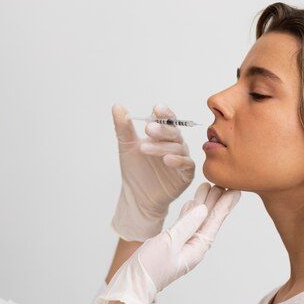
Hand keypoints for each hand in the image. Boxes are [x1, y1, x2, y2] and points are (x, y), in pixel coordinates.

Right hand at [98, 183, 240, 303]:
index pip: (214, 222)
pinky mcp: (171, 245)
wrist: (132, 284)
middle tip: (227, 182)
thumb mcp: (169, 243)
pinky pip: (184, 224)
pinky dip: (189, 213)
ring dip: (203, 204)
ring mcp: (182, 246)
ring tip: (210, 187)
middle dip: (217, 201)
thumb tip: (203, 209)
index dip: (225, 205)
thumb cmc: (149, 268)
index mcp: (196, 248)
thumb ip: (186, 224)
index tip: (236, 190)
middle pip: (208, 220)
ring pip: (196, 220)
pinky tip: (192, 204)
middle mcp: (193, 247)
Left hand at [111, 103, 195, 241]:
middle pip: (174, 132)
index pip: (168, 120)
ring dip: (162, 146)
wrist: (137, 196)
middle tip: (148, 129)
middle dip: (162, 129)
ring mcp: (182, 159)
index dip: (164, 113)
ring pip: (178, 147)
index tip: (156, 109)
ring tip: (144, 148)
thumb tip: (117, 106)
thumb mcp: (126, 147)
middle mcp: (175, 145)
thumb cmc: (135, 171)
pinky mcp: (186, 174)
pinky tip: (166, 159)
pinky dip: (178, 161)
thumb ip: (123, 127)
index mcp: (163, 135)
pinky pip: (187, 164)